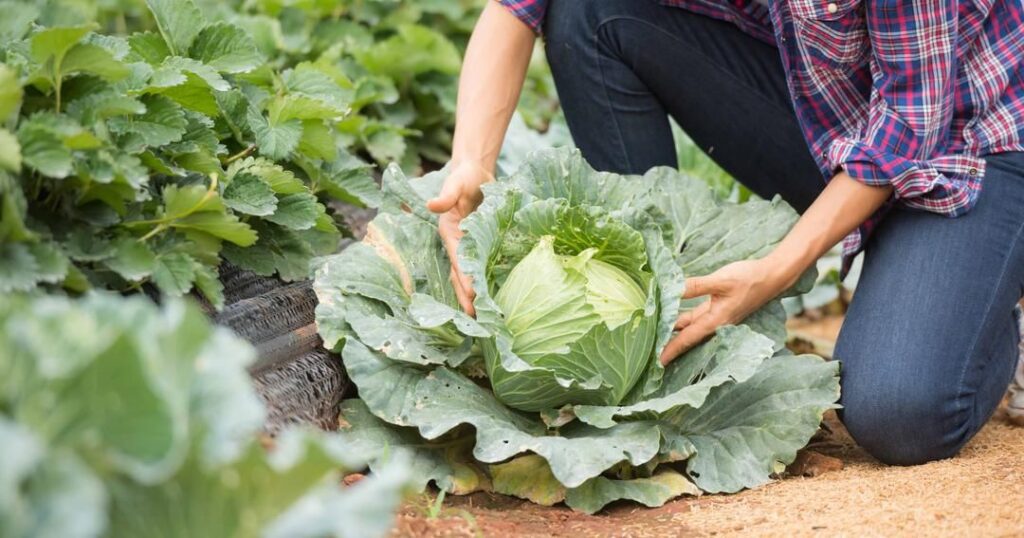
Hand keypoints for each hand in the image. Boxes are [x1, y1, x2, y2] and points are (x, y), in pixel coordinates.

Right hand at [426, 160, 493, 315]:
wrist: (475, 171)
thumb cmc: (464, 176)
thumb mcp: (455, 182)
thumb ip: (446, 195)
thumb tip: (431, 205)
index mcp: (450, 233)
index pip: (458, 261)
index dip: (464, 279)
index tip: (472, 297)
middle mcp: (457, 242)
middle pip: (461, 274)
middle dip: (466, 296)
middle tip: (475, 318)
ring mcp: (469, 245)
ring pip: (469, 274)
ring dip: (473, 294)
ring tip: (481, 316)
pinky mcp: (481, 243)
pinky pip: (481, 265)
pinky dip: (484, 280)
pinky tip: (493, 295)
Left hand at [659, 258, 792, 365]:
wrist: (771, 276)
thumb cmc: (749, 279)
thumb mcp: (721, 280)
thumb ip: (696, 286)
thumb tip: (672, 290)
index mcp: (716, 321)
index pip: (687, 339)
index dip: (671, 350)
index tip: (656, 362)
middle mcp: (715, 323)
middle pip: (686, 337)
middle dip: (668, 345)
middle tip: (649, 353)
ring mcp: (716, 316)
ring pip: (689, 327)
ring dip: (673, 331)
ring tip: (654, 336)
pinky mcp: (717, 308)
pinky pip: (694, 317)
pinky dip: (682, 318)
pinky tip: (669, 316)